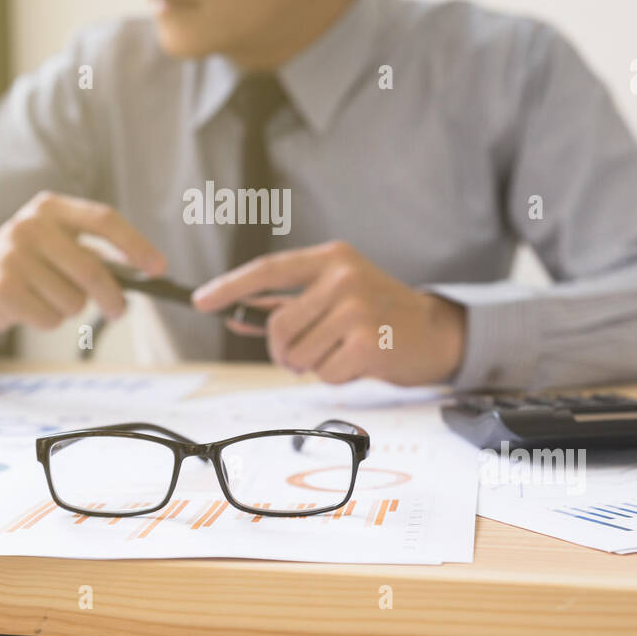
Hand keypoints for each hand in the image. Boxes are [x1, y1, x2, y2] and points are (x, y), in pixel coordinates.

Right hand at [0, 191, 165, 335]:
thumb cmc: (29, 264)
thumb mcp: (58, 245)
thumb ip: (95, 254)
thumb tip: (146, 273)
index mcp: (51, 207)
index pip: (104, 219)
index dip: (136, 245)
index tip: (159, 269)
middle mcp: (30, 225)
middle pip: (92, 269)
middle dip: (113, 297)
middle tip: (119, 311)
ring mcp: (12, 254)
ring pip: (73, 300)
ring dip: (71, 310)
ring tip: (49, 299)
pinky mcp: (1, 286)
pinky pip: (50, 318)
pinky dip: (49, 321)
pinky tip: (31, 308)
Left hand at [191, 241, 465, 384]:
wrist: (435, 333)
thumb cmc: (377, 315)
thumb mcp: (333, 298)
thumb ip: (283, 306)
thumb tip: (234, 317)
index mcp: (330, 259)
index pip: (268, 269)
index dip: (230, 286)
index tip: (201, 300)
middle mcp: (343, 277)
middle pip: (278, 326)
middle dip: (282, 351)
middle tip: (301, 356)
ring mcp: (356, 308)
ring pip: (298, 354)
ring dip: (310, 365)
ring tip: (338, 353)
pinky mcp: (368, 341)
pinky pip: (323, 374)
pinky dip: (334, 377)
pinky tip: (357, 362)